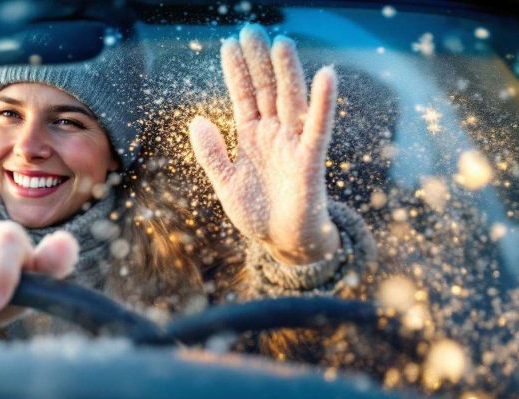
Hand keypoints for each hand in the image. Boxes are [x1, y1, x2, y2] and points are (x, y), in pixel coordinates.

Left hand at [189, 24, 339, 264]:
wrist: (284, 244)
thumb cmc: (258, 213)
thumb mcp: (226, 183)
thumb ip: (212, 154)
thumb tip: (197, 120)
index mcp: (251, 137)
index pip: (243, 96)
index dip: (236, 72)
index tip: (228, 44)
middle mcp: (273, 134)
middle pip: (267, 90)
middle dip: (258, 62)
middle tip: (251, 30)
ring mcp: (292, 144)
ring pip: (290, 101)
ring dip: (286, 73)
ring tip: (280, 43)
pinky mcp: (311, 160)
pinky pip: (318, 127)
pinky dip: (322, 103)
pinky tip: (327, 75)